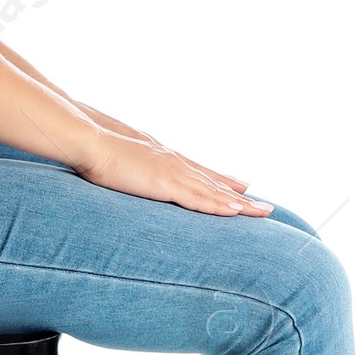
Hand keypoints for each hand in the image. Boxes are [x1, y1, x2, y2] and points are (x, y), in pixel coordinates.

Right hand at [73, 103, 260, 200]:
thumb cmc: (98, 151)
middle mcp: (175, 164)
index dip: (222, 182)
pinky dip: (218, 206)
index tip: (242, 187)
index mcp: (165, 159)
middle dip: (240, 196)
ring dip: (240, 204)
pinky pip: (198, 199)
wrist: (90, 141)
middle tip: (265, 207)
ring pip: (214, 192)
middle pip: (215, 183)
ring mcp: (173, 173)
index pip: (200, 173)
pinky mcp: (166, 184)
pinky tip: (235, 212)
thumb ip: (133, 169)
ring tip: (263, 212)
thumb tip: (130, 175)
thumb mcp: (121, 161)